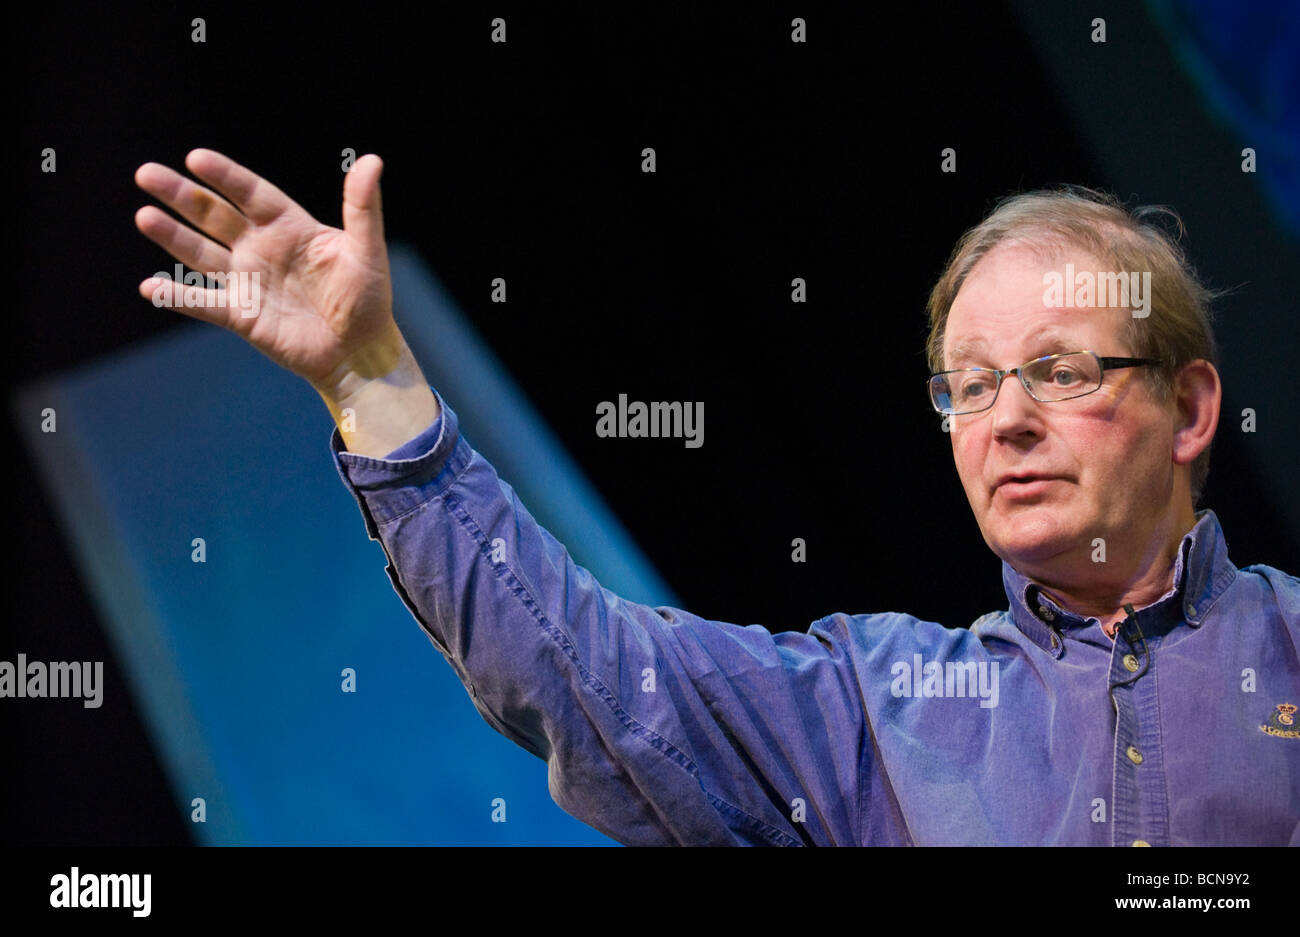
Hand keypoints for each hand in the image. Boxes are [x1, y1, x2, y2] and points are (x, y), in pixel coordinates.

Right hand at [134, 149, 398, 392]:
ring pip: (201, 254)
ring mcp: (249, 281)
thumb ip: (363, 207)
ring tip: (144, 216)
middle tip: (146, 173)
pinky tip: (149, 286)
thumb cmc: (369, 299)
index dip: (225, 176)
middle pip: (214, 215)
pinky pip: (203, 304)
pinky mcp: (242, 316)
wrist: (361, 353)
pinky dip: (177, 297)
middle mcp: (262, 249)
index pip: (251, 193)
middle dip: (181, 195)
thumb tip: (372, 161)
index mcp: (290, 228)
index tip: (195, 158)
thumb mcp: (367, 250)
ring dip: (172, 236)